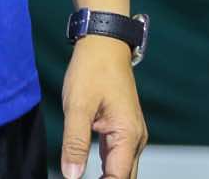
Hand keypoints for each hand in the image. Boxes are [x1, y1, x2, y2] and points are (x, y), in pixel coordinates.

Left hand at [59, 35, 146, 178]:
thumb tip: (72, 176)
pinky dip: (106, 168)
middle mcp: (135, 138)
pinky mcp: (123, 129)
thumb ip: (75, 143)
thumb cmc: (92, 69)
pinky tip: (89, 171)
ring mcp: (131, 133)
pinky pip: (117, 157)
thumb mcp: (77, 106)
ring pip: (121, 169)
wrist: (104, 42)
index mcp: (128, 135)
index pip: (118, 178)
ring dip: (106, 178)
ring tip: (80, 176)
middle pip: (124, 177)